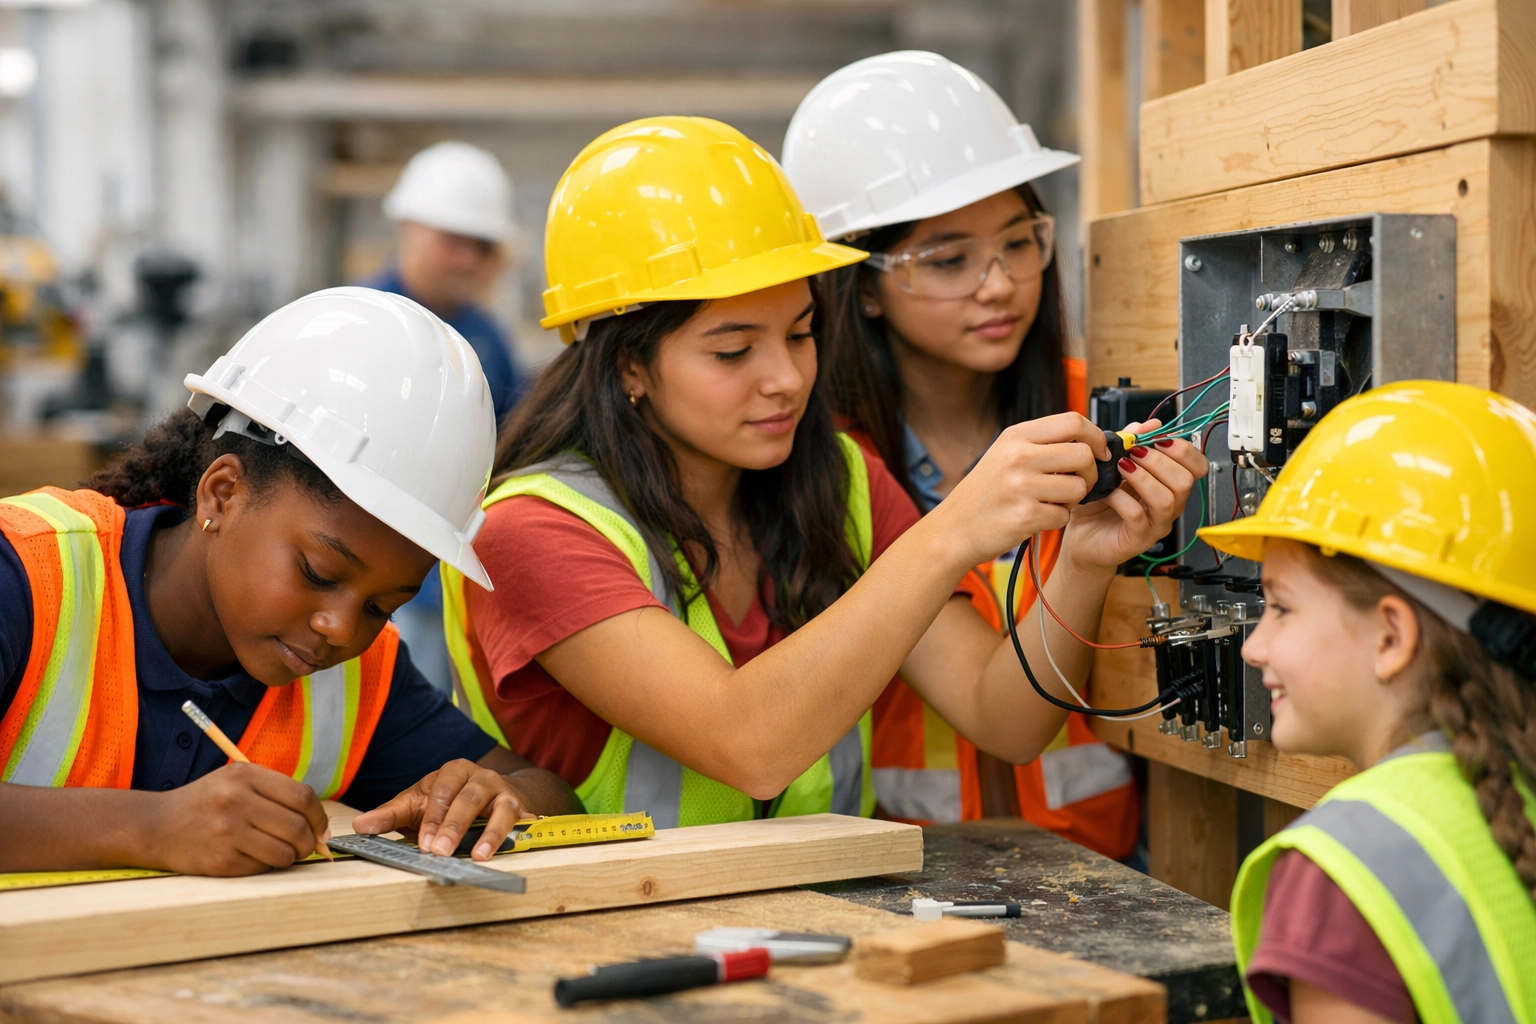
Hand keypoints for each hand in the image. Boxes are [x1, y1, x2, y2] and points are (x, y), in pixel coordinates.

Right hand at [144, 763, 330, 875]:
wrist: (155, 825)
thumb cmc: (205, 802)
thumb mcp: (235, 780)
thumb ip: (276, 794)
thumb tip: (320, 826)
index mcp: (244, 775)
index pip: (302, 797)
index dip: (319, 817)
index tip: (321, 829)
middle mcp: (235, 800)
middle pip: (297, 826)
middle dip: (310, 842)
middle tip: (307, 847)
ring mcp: (227, 831)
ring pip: (284, 852)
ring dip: (291, 857)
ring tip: (282, 853)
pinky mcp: (220, 860)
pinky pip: (262, 868)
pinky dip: (267, 866)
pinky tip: (254, 857)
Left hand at [351, 759, 533, 860]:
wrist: (492, 796)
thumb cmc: (449, 801)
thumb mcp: (418, 804)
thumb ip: (390, 815)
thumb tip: (358, 826)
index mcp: (453, 772)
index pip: (442, 791)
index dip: (433, 818)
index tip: (423, 843)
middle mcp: (481, 778)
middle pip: (469, 797)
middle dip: (455, 826)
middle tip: (441, 850)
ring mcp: (504, 793)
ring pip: (500, 808)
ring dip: (490, 833)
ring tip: (479, 855)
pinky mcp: (521, 810)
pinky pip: (520, 822)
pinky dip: (515, 835)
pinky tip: (510, 849)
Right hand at [935, 412, 1108, 566]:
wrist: (954, 528)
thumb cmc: (985, 493)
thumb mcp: (1005, 455)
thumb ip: (1042, 444)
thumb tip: (1089, 442)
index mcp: (1016, 436)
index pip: (1073, 421)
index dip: (1096, 436)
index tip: (1100, 451)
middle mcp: (1018, 456)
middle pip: (1083, 455)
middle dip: (1090, 472)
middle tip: (1078, 483)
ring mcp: (1021, 486)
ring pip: (1079, 487)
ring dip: (1073, 499)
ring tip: (1051, 502)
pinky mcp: (1026, 515)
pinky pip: (1065, 515)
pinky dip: (1057, 519)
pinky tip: (1038, 517)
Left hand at [1065, 419, 1208, 570]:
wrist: (1081, 537)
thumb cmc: (1099, 503)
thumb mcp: (1112, 465)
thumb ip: (1130, 443)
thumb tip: (1149, 424)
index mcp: (1169, 484)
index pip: (1197, 466)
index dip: (1183, 449)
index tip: (1158, 439)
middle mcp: (1169, 505)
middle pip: (1186, 481)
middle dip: (1160, 461)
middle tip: (1135, 453)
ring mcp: (1156, 524)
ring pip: (1167, 500)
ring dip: (1143, 478)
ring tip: (1121, 467)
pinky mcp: (1138, 539)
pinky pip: (1138, 516)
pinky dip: (1121, 499)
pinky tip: (1108, 492)